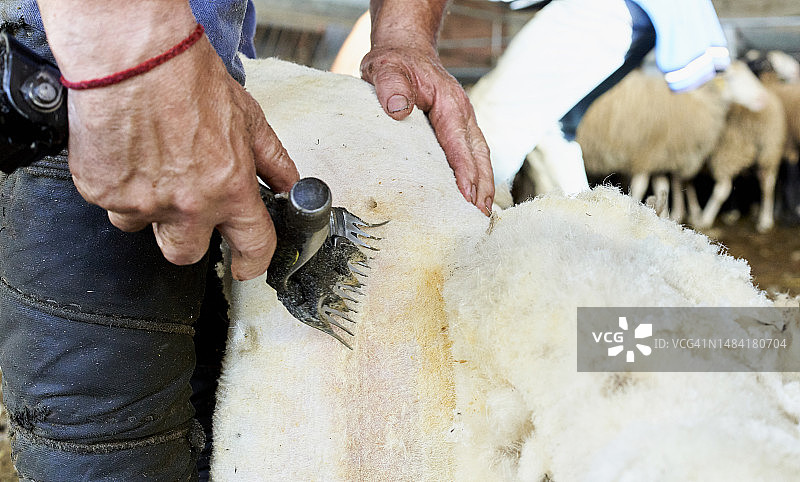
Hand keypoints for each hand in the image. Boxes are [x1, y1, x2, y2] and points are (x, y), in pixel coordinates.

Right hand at [62, 36, 298, 280]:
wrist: (134, 57)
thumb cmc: (189, 80)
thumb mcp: (249, 120)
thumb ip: (273, 161)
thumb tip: (290, 186)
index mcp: (230, 189)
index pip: (253, 246)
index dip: (253, 263)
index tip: (247, 267)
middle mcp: (188, 204)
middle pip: (186, 255)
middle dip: (188, 240)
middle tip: (186, 208)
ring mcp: (142, 202)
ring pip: (142, 226)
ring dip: (148, 206)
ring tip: (152, 163)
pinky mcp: (103, 192)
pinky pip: (111, 202)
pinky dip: (118, 184)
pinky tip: (128, 152)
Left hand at [361, 45, 493, 214]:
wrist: (405, 49)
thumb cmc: (396, 61)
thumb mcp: (386, 68)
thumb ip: (391, 86)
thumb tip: (398, 110)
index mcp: (449, 104)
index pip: (459, 144)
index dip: (464, 173)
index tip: (467, 197)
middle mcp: (462, 114)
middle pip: (479, 155)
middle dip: (482, 187)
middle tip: (481, 217)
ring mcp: (462, 121)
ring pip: (479, 157)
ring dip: (484, 185)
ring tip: (482, 214)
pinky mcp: (457, 128)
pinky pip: (471, 154)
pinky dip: (476, 176)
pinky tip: (473, 196)